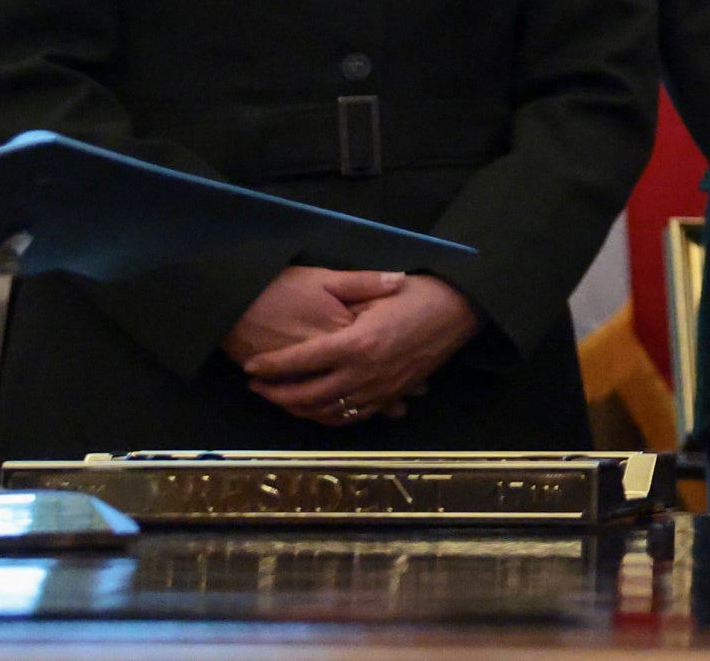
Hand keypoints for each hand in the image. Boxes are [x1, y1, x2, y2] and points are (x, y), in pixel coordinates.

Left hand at [243, 274, 479, 424]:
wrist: (458, 311)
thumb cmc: (418, 294)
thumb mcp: (377, 292)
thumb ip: (342, 308)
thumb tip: (309, 320)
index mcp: (357, 343)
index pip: (302, 360)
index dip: (272, 366)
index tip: (250, 367)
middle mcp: (365, 373)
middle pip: (309, 395)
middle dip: (277, 394)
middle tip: (256, 387)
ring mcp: (379, 390)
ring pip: (329, 412)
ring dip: (299, 409)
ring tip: (280, 400)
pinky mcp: (391, 396)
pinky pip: (353, 416)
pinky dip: (329, 416)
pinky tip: (316, 409)